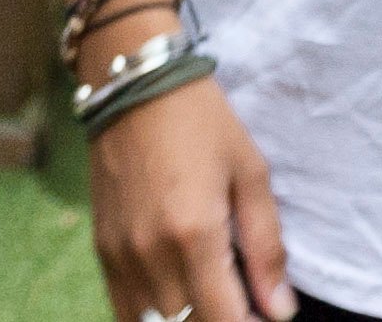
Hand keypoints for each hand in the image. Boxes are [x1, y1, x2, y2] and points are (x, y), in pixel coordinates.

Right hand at [85, 69, 292, 321]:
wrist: (134, 84)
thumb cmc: (203, 122)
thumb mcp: (251, 174)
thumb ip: (266, 247)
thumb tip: (279, 310)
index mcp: (195, 234)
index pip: (223, 321)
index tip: (266, 317)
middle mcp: (152, 254)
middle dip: (223, 321)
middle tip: (245, 305)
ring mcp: (121, 256)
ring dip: (187, 320)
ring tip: (214, 298)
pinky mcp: (102, 250)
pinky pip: (126, 309)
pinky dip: (155, 314)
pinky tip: (180, 294)